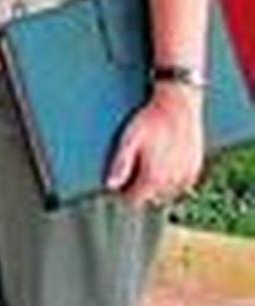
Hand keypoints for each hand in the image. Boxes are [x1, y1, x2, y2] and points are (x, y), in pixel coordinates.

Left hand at [105, 84, 205, 208]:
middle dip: (141, 189)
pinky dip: (173, 181)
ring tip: (149, 167)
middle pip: (151, 198)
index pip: (135, 200)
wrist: (178, 105)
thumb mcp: (129, 140)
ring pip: (168, 194)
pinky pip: (182, 186)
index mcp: (153, 177)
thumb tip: (110, 186)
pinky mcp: (195, 169)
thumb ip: (120, 164)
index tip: (119, 182)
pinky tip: (164, 166)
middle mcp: (172, 182)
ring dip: (158, 188)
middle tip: (134, 170)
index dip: (124, 193)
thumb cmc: (150, 121)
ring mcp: (186, 176)